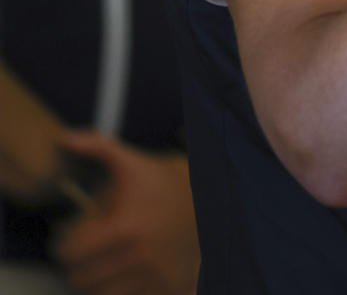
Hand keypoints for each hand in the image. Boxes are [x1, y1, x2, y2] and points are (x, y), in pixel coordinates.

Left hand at [51, 129, 198, 294]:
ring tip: (104, 259)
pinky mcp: (166, 291)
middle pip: (78, 279)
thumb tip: (65, 139)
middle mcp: (137, 257)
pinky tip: (125, 272)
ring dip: (95, 280)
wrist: (208, 201)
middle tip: (87, 248)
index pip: (69, 254)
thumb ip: (96, 147)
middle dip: (78, 262)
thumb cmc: (162, 183)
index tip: (72, 235)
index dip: (65, 242)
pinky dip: (120, 291)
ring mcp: (152, 279)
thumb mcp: (130, 161)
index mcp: (124, 227)